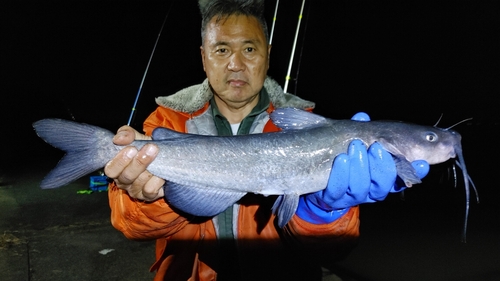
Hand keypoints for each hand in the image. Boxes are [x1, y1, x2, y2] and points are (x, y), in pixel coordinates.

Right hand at [104, 125, 164, 200]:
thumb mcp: (136, 137)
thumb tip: (119, 138)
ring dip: (151, 169)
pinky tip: (162, 173)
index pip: (111, 169)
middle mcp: (123, 181)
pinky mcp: (148, 196)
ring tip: (160, 158)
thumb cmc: (146, 147)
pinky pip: (150, 190)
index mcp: (116, 168)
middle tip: (151, 148)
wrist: (165, 156)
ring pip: (140, 182)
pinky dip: (157, 180)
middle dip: (139, 162)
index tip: (132, 148)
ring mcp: (135, 190)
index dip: (120, 160)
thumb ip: (126, 134)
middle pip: (127, 176)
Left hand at [295, 112, 429, 223]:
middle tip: (375, 146)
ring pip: (361, 188)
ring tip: (355, 148)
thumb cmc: (341, 154)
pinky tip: (341, 160)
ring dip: (360, 167)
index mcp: (382, 177)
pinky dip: (340, 174)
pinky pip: (338, 189)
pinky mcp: (332, 198)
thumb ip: (360, 130)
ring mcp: (351, 195)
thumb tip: (362, 117)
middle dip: (382, 166)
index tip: (422, 162)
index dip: (414, 172)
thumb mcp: (352, 141)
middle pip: (383, 185)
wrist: (316, 176)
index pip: (403, 178)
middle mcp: (371, 190)